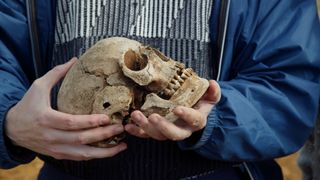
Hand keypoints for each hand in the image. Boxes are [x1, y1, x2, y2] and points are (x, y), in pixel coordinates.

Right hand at [5, 58, 126, 160]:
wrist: (12, 129)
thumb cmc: (27, 106)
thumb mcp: (38, 86)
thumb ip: (56, 73)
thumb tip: (74, 60)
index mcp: (46, 119)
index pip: (70, 122)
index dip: (89, 121)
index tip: (106, 117)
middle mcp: (50, 137)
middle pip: (80, 139)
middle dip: (102, 135)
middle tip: (120, 128)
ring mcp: (54, 148)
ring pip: (82, 154)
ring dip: (104, 152)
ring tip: (121, 146)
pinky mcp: (58, 154)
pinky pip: (79, 158)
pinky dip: (95, 156)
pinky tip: (109, 152)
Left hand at [125, 80, 220, 140]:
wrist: (193, 113)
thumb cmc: (200, 102)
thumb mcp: (209, 97)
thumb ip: (212, 92)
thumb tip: (213, 83)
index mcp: (197, 121)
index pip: (194, 120)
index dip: (187, 116)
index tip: (177, 109)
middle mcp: (183, 129)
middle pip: (174, 134)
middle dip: (163, 126)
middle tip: (153, 117)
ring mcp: (169, 132)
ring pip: (158, 135)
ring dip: (146, 127)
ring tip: (135, 116)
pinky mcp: (157, 132)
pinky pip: (147, 135)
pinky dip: (137, 131)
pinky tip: (128, 125)